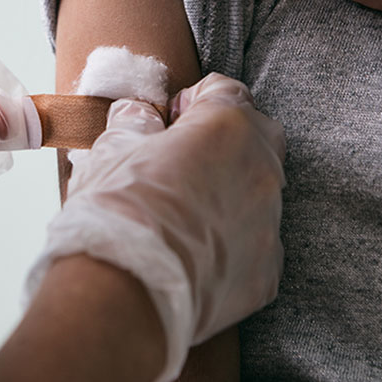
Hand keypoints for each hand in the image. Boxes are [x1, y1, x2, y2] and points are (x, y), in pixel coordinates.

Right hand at [25, 72, 285, 381]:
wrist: (126, 291)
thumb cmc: (116, 210)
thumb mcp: (112, 150)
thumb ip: (134, 122)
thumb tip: (139, 116)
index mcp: (227, 125)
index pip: (225, 90)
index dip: (196, 100)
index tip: (173, 120)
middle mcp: (261, 168)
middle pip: (258, 135)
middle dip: (228, 139)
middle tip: (187, 159)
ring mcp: (270, 222)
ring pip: (260, 191)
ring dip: (232, 191)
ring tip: (187, 214)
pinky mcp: (269, 270)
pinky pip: (257, 243)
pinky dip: (235, 242)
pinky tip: (198, 253)